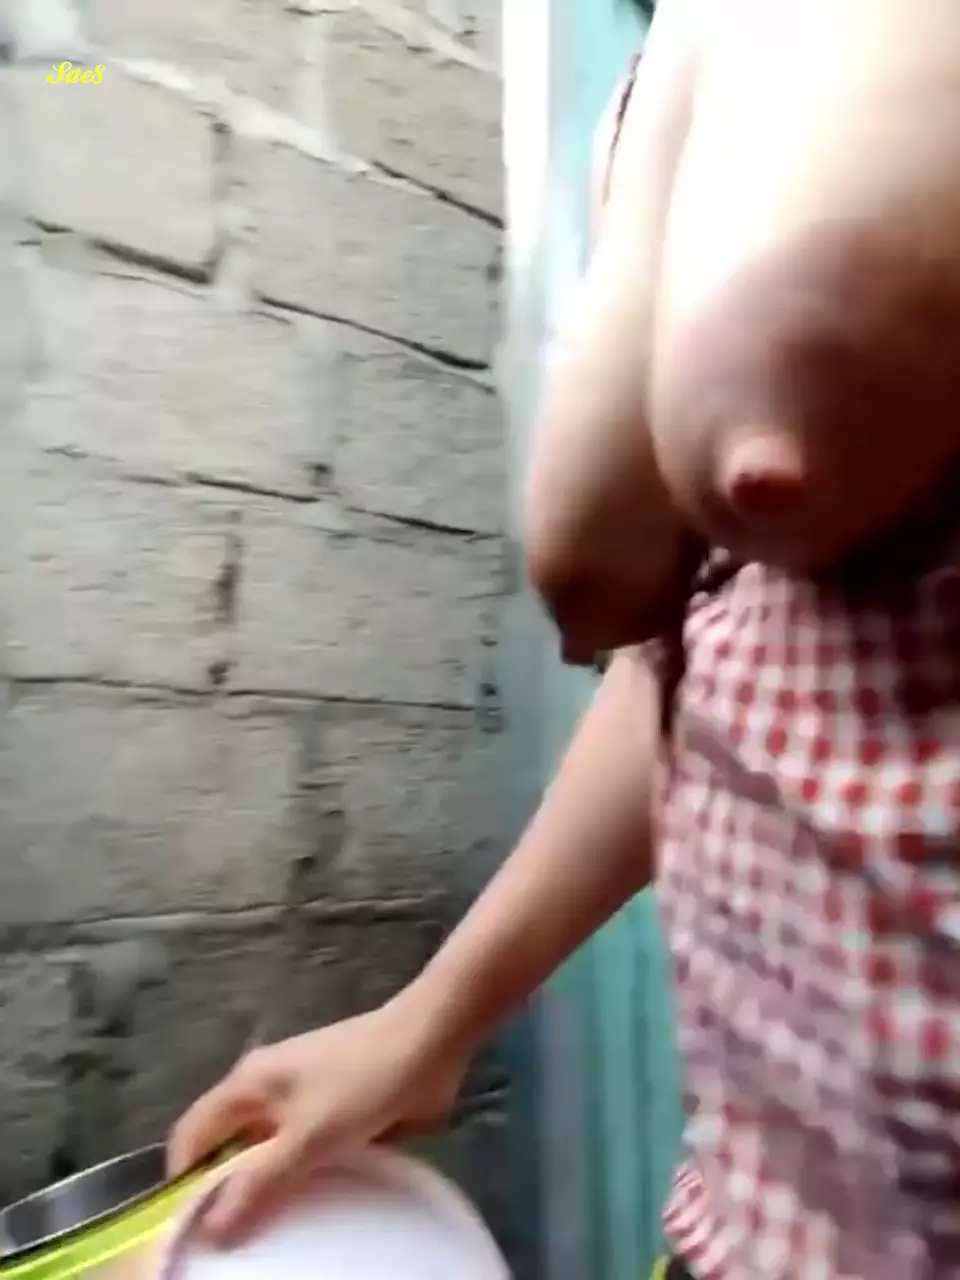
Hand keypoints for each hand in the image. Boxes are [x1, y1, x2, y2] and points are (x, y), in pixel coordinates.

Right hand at [167, 996, 466, 1243]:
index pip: (191, 1135)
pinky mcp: (334, 1111)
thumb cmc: (363, 1081)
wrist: (430, 1041)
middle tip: (234, 1245)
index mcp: (247, 1083)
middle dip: (226, 1192)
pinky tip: (312, 1212)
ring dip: (268, 1189)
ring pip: (267, 1154)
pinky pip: (304, 1154)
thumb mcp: (309, 1136)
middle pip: (227, 1147)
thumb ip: (259, 1181)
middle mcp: (266, 1091)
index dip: (183, 1182)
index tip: (191, 1233)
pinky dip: (302, 1180)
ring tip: (270, 1238)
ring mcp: (302, 1100)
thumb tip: (210, 1229)